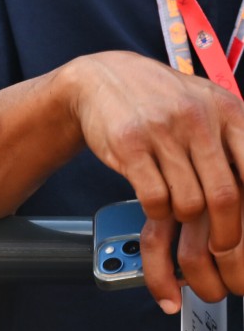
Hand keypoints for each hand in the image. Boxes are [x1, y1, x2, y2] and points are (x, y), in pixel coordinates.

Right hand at [66, 50, 243, 306]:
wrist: (100, 78)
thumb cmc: (162, 100)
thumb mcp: (208, 106)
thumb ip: (236, 143)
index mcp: (228, 109)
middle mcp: (198, 117)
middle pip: (224, 196)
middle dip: (226, 236)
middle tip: (222, 252)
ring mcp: (161, 130)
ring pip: (188, 202)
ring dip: (186, 221)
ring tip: (180, 216)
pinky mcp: (128, 144)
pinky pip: (154, 198)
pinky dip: (158, 212)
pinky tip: (156, 206)